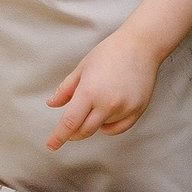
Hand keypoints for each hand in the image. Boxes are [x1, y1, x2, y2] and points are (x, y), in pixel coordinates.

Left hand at [44, 29, 159, 148]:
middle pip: (84, 130)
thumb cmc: (110, 52)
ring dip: (93, 124)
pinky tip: (105, 118)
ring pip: (102, 128)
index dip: (58, 136)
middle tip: (69, 129)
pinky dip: (109, 127)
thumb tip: (52, 104)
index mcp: (89, 92)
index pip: (69, 122)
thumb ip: (66, 89)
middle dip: (73, 133)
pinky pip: (119, 128)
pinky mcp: (137, 109)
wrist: (141, 45)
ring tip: (96, 104)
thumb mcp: (82, 68)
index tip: (51, 145)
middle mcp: (107, 103)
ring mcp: (124, 108)